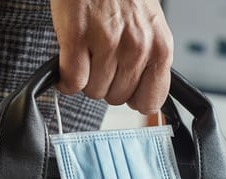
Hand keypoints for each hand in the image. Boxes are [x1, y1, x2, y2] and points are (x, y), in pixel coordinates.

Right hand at [51, 0, 173, 114]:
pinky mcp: (78, 37)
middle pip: (117, 98)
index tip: (125, 90)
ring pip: (93, 90)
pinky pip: (72, 80)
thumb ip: (150, 62)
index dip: (133, 98)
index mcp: (160, 48)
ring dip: (86, 78)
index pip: (150, 101)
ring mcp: (108, 43)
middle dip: (106, 84)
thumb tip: (144, 99)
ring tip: (87, 54)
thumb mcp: (150, 28)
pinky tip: (68, 62)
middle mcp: (137, 48)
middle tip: (102, 61)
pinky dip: (65, 78)